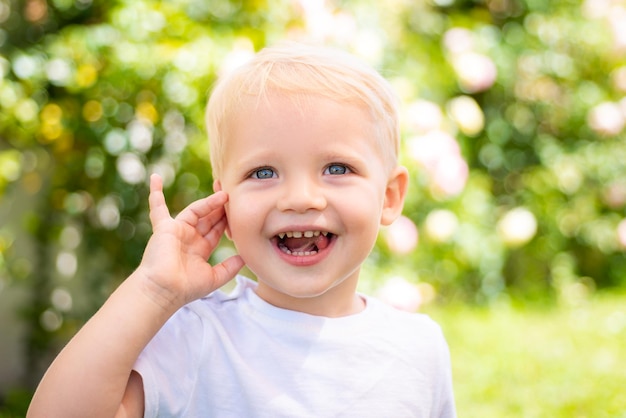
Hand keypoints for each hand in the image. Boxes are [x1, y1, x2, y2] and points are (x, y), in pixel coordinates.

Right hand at [136, 174, 244, 311]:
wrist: (164, 290)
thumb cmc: (186, 288)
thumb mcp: (214, 278)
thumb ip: (230, 267)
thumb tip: (244, 257)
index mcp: (200, 249)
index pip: (217, 230)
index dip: (227, 220)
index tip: (240, 211)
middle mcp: (189, 238)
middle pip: (208, 217)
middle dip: (221, 206)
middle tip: (234, 193)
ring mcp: (177, 231)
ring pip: (195, 210)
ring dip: (209, 201)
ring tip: (224, 193)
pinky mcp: (164, 227)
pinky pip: (157, 207)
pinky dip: (155, 193)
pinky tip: (155, 177)